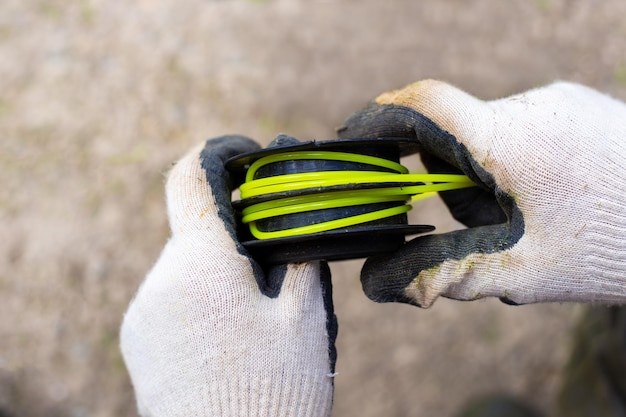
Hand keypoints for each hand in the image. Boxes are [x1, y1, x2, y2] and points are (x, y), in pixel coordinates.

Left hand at [120, 136, 336, 416]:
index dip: (221, 153)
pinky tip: (226, 336)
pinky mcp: (137, 336)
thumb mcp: (305, 316)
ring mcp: (143, 311)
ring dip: (219, 272)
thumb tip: (296, 203)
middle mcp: (161, 279)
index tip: (248, 156)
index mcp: (203, 264)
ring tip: (253, 318)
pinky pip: (171, 294)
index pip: (192, 176)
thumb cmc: (275, 390)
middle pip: (199, 228)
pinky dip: (200, 298)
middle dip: (237, 234)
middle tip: (275, 268)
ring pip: (187, 263)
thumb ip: (297, 250)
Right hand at [338, 80, 625, 306]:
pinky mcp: (576, 103)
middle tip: (482, 221)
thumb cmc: (611, 250)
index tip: (353, 141)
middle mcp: (532, 106)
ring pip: (488, 132)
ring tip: (532, 214)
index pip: (424, 105)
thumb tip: (379, 284)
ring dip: (487, 172)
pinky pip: (520, 125)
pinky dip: (515, 159)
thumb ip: (443, 272)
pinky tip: (553, 195)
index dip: (377, 119)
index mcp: (511, 142)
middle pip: (454, 132)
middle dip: (449, 177)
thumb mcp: (521, 271)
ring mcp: (558, 100)